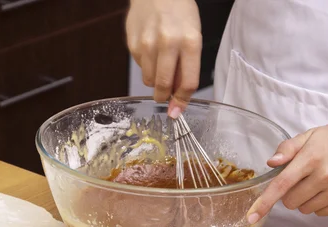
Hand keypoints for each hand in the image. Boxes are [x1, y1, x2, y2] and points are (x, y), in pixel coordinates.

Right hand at [126, 0, 201, 116]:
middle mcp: (168, 43)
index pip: (188, 83)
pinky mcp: (133, 43)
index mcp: (190, 43)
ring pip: (149, 79)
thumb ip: (187, 68)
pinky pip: (140, 67)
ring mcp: (148, 43)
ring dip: (155, 80)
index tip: (177, 111)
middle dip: (164, 96)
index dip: (182, 101)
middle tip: (164, 96)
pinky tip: (151, 50)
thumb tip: (177, 98)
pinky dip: (146, 65)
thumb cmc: (180, 14)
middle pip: (164, 85)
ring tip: (160, 64)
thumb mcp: (194, 38)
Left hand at [247, 114, 327, 223]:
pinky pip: (320, 213)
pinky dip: (320, 204)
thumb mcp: (310, 136)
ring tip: (318, 182)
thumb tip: (270, 163)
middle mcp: (325, 177)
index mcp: (311, 158)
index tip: (251, 216)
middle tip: (302, 178)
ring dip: (305, 200)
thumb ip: (287, 148)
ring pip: (305, 210)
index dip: (264, 203)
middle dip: (290, 194)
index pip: (281, 185)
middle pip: (290, 202)